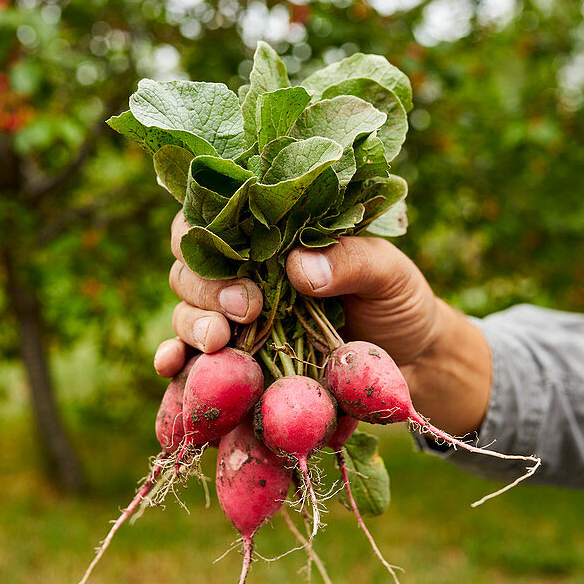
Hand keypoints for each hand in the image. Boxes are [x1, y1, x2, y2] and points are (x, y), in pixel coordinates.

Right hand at [154, 213, 491, 435]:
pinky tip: (171, 367)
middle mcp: (242, 275)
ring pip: (186, 310)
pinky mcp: (236, 365)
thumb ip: (353, 261)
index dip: (206, 229)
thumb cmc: (398, 303)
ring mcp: (234, 321)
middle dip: (206, 287)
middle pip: (190, 266)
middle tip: (244, 309)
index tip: (239, 260)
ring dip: (192, 324)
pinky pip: (189, 360)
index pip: (214, 216)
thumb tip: (301, 267)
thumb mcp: (388, 273)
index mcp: (271, 238)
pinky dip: (173, 361)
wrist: (412, 366)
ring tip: (219, 341)